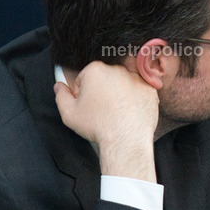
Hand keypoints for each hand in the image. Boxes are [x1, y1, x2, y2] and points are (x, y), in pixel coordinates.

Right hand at [54, 61, 158, 181]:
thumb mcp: (69, 113)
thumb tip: (59, 86)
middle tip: (102, 110)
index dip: (84, 93)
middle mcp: (117, 69)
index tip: (88, 105)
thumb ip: (61, 96)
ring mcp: (136, 78)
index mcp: (95, 70)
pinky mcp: (150, 89)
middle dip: (102, 90)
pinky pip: (139, 91)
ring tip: (117, 113)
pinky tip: (129, 112)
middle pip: (105, 78)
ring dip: (119, 93)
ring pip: (123, 83)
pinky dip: (135, 99)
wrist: (126, 139)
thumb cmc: (98, 126)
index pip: (85, 77)